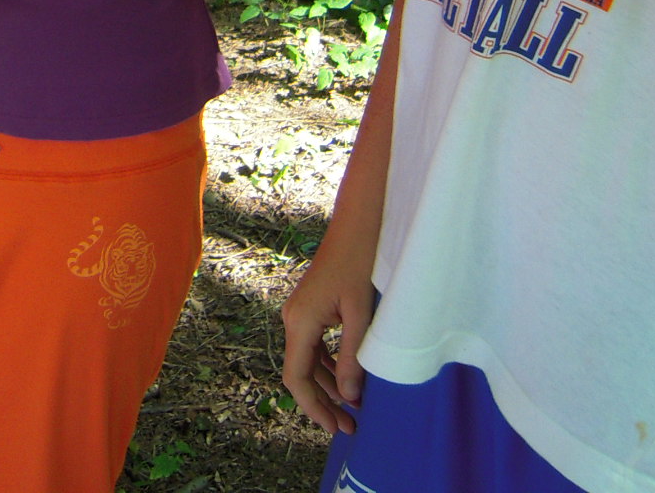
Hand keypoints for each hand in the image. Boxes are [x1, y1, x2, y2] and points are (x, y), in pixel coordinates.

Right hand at [280, 237, 375, 435]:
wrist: (358, 226)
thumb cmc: (360, 265)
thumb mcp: (361, 316)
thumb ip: (352, 357)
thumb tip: (350, 396)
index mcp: (300, 322)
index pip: (297, 378)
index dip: (314, 407)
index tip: (336, 428)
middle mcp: (293, 319)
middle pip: (300, 373)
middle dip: (323, 402)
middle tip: (349, 428)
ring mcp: (299, 313)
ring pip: (307, 361)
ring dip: (327, 386)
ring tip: (353, 410)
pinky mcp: (310, 309)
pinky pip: (314, 347)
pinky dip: (328, 367)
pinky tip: (348, 380)